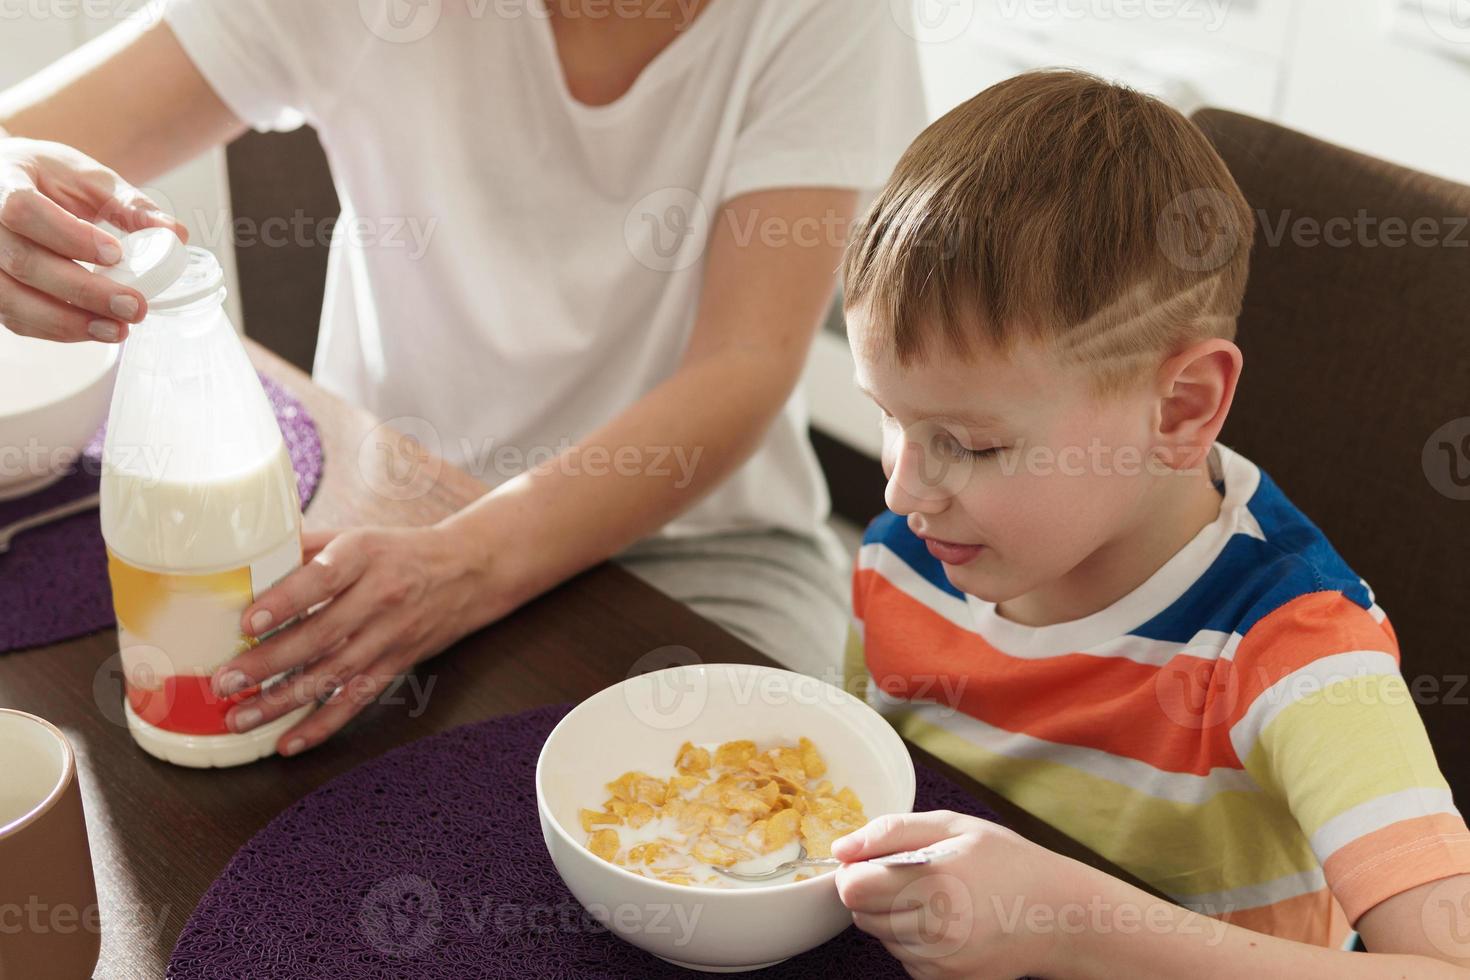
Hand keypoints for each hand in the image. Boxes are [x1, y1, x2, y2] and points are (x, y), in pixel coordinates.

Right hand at [0, 137, 186, 342]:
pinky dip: (59, 330)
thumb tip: (175, 234)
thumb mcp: (87, 178)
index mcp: (3, 181)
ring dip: (69, 322)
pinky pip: (17, 319)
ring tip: (118, 330)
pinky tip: (95, 330)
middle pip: (24, 263)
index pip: (24, 210)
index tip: (115, 254)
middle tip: (134, 306)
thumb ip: (129, 205)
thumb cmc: (47, 179)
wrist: (8, 183)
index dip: (69, 235)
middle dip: (83, 291)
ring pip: (13, 300)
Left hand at [210, 525, 493, 756]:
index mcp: (364, 556)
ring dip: (284, 700)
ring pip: (334, 675)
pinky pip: (357, 700)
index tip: (248, 621)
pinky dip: (323, 725)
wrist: (467, 573)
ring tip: (241, 717)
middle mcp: (380, 597)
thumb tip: (244, 560)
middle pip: (322, 634)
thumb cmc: (399, 552)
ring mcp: (390, 635)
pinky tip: (289, 742)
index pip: (323, 579)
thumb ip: (306, 548)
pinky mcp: (397, 665)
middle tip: (226, 680)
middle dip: (270, 662)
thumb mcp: (358, 536)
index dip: (286, 601)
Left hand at [833, 809, 1092, 978]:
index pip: (852, 887)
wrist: (1058, 916)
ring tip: (935, 898)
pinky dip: (913, 940)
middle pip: (860, 914)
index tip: (876, 862)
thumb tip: (841, 849)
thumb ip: (890, 832)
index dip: (856, 871)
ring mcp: (940, 961)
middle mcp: (935, 928)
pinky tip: (945, 923)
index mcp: (934, 881)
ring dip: (894, 916)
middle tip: (912, 877)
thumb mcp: (953, 827)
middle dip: (874, 892)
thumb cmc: (1007, 863)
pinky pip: (903, 958)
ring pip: (881, 936)